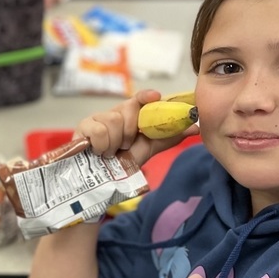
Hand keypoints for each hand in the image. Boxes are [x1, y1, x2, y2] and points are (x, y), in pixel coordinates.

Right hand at [74, 90, 197, 166]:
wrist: (102, 181)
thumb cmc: (123, 162)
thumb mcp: (148, 148)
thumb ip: (169, 136)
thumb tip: (196, 127)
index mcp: (130, 114)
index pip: (140, 98)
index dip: (147, 96)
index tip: (155, 97)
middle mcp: (114, 113)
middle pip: (128, 109)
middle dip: (131, 131)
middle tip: (126, 145)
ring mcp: (96, 119)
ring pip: (113, 120)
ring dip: (115, 142)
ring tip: (111, 152)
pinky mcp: (82, 128)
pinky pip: (98, 130)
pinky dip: (102, 145)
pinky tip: (99, 152)